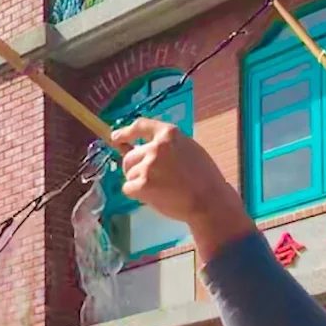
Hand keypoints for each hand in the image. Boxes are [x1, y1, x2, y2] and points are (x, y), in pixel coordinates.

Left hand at [110, 118, 254, 261]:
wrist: (209, 200)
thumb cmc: (202, 177)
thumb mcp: (186, 150)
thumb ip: (164, 147)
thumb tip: (134, 148)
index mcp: (169, 134)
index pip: (141, 126)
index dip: (126, 132)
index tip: (116, 137)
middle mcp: (156, 147)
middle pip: (129, 157)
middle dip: (133, 168)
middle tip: (150, 179)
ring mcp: (148, 166)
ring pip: (129, 174)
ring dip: (138, 182)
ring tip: (161, 188)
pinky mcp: (142, 184)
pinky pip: (128, 188)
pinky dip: (137, 194)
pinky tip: (156, 196)